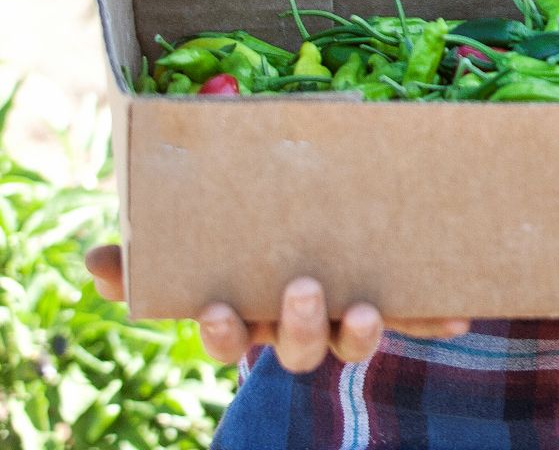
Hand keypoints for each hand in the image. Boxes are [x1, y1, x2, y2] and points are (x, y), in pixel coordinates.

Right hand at [85, 245, 471, 372]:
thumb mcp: (201, 229)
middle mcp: (295, 324)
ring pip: (348, 343)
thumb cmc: (248, 228)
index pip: (226, 337)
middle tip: (301, 287)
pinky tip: (463, 315)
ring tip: (363, 307)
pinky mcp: (394, 303)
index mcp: (249, 309)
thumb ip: (148, 250)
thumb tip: (95, 263)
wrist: (330, 210)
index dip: (221, 332)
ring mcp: (344, 317)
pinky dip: (436, 319)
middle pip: (293, 349)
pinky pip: (416, 318)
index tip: (217, 308)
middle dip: (296, 326)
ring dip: (356, 332)